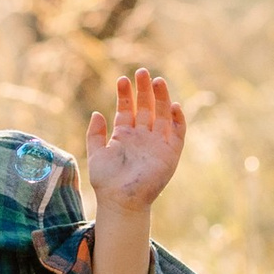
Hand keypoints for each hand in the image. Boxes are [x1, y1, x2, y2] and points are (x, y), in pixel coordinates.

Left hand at [86, 68, 186, 211]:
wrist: (120, 201)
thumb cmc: (106, 181)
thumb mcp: (95, 154)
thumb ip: (95, 134)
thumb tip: (97, 113)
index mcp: (124, 135)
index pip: (127, 109)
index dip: (125, 94)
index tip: (122, 79)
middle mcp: (142, 137)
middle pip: (146, 107)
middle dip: (144, 90)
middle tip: (142, 72)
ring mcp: (157, 143)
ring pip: (162, 115)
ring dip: (161, 98)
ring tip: (157, 80)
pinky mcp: (170, 153)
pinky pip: (177, 133)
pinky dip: (178, 120)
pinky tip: (173, 105)